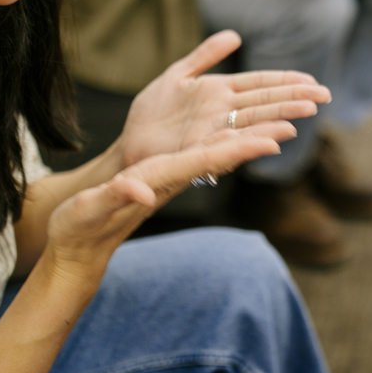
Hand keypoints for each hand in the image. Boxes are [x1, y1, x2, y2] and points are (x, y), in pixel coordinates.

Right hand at [43, 133, 281, 280]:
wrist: (79, 247)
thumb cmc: (81, 228)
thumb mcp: (91, 210)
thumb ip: (116, 196)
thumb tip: (142, 191)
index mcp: (158, 181)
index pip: (205, 162)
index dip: (238, 149)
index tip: (271, 141)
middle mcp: (171, 179)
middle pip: (220, 156)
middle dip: (254, 140)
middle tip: (292, 125)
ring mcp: (168, 180)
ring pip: (214, 154)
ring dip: (245, 140)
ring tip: (280, 125)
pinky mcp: (160, 178)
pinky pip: (198, 156)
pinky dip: (222, 143)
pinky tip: (239, 134)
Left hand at [119, 29, 331, 169]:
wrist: (130, 143)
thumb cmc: (153, 113)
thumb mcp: (178, 75)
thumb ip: (205, 56)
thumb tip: (235, 36)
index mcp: (220, 92)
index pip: (260, 83)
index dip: (286, 81)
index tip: (313, 81)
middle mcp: (223, 113)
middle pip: (264, 103)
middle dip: (293, 99)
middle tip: (324, 96)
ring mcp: (213, 131)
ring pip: (252, 123)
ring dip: (278, 119)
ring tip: (304, 114)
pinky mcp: (199, 150)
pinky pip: (228, 145)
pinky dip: (250, 142)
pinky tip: (271, 140)